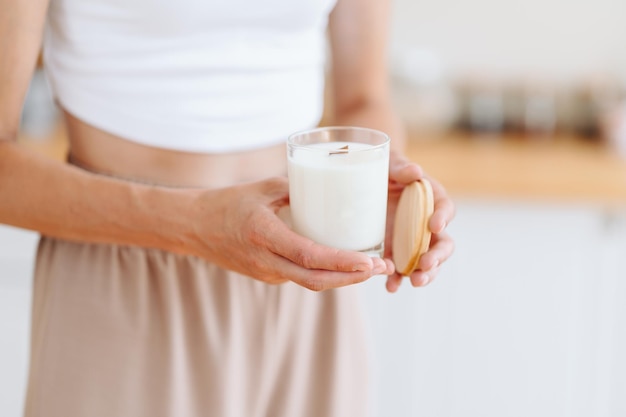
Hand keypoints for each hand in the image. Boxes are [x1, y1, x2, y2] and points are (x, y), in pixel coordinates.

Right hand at [190, 177, 392, 290]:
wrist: (193, 227)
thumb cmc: (227, 202)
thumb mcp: (263, 187)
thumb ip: (298, 188)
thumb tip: (334, 183)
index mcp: (263, 234)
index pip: (309, 256)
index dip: (341, 263)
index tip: (369, 261)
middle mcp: (265, 260)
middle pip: (315, 279)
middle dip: (351, 278)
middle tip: (381, 268)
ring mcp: (265, 272)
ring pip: (310, 282)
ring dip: (342, 279)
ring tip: (371, 268)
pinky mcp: (267, 276)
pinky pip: (300, 278)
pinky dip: (325, 274)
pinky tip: (345, 265)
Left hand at [384, 151, 455, 291]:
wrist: (364, 182)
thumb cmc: (383, 170)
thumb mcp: (390, 164)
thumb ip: (402, 168)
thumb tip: (415, 171)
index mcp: (431, 199)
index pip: (445, 208)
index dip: (443, 217)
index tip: (434, 225)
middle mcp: (426, 224)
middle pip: (442, 244)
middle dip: (438, 257)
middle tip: (426, 264)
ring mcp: (411, 242)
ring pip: (426, 263)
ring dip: (423, 274)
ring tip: (414, 281)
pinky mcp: (395, 252)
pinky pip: (400, 270)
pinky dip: (397, 280)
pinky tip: (391, 286)